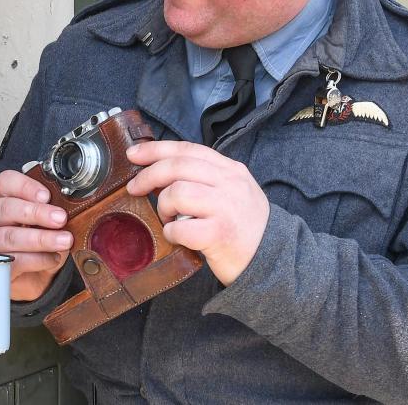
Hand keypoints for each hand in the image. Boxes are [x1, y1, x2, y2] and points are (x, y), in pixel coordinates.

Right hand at [0, 170, 72, 300]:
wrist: (32, 278)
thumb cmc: (39, 244)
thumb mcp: (49, 224)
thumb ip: (55, 212)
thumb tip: (74, 209)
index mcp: (5, 199)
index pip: (6, 182)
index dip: (25, 187)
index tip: (47, 196)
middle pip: (6, 208)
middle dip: (36, 213)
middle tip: (60, 218)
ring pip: (8, 236)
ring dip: (40, 238)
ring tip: (64, 241)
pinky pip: (14, 260)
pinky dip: (37, 259)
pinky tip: (53, 258)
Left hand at [125, 141, 268, 285]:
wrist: (274, 259)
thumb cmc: (244, 227)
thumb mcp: (232, 191)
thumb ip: (205, 177)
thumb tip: (160, 169)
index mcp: (230, 170)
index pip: (188, 149)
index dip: (156, 149)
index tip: (133, 154)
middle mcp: (230, 184)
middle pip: (177, 167)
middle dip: (148, 176)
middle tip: (134, 188)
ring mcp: (226, 208)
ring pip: (177, 193)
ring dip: (163, 207)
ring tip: (169, 218)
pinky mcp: (220, 234)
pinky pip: (181, 228)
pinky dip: (172, 233)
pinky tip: (177, 237)